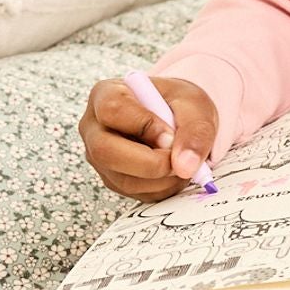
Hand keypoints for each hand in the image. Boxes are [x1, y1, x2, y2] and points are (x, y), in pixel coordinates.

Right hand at [78, 75, 218, 199]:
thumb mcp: (193, 104)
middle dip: (149, 163)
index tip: (171, 135)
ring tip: (181, 162)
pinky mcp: (113, 179)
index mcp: (105, 95)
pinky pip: (136, 193)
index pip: (112, 110)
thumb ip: (195, 131)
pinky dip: (163, 188)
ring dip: (161, 179)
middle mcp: (95, 128)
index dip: (144, 125)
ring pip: (123, 179)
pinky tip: (173, 172)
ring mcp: (100, 157)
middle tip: (178, 160)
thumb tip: (185, 166)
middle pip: (105, 152)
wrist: (177, 118)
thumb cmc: (178, 104)